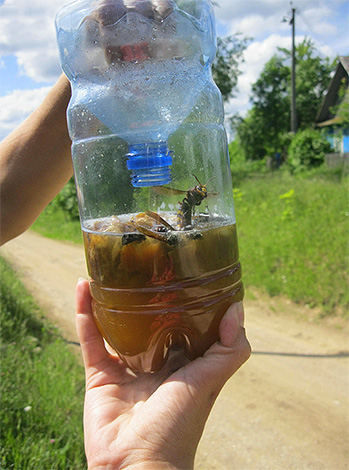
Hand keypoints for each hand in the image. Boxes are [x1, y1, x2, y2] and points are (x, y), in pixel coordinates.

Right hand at [76, 279, 250, 469]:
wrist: (137, 465)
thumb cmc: (180, 425)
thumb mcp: (210, 382)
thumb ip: (229, 349)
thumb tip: (236, 307)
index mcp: (184, 364)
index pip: (185, 325)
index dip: (184, 301)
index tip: (183, 272)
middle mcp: (156, 363)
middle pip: (148, 322)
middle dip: (145, 297)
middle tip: (142, 265)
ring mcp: (125, 368)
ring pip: (116, 326)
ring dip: (111, 300)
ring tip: (110, 271)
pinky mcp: (99, 375)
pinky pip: (90, 338)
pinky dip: (84, 313)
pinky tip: (83, 287)